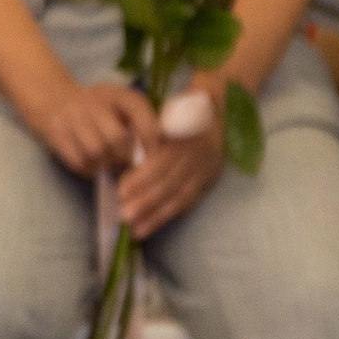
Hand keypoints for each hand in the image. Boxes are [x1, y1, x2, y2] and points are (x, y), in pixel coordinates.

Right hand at [29, 75, 162, 178]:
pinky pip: (80, 161)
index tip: (159, 160)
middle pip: (117, 138)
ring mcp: (71, 117)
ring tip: (108, 160)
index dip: (152, 140)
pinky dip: (90, 168)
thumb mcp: (122, 106)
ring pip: (97, 152)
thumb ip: (143, 124)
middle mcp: (92, 101)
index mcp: (116, 93)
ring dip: (106, 163)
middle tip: (128, 163)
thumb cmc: (99, 108)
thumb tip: (161, 157)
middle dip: (126, 157)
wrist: (51, 97)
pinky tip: (92, 161)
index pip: (140, 113)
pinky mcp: (56, 134)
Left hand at [117, 77, 226, 237]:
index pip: (160, 163)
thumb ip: (149, 133)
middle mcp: (195, 157)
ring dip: (157, 215)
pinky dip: (170, 214)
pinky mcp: (208, 181)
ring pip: (179, 197)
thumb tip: (124, 155)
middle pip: (169, 183)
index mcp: (182, 137)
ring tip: (136, 229)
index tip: (120, 190)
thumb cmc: (181, 109)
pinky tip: (154, 225)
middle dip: (145, 202)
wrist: (218, 110)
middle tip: (124, 215)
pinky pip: (189, 201)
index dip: (141, 179)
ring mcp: (205, 171)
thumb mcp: (165, 113)